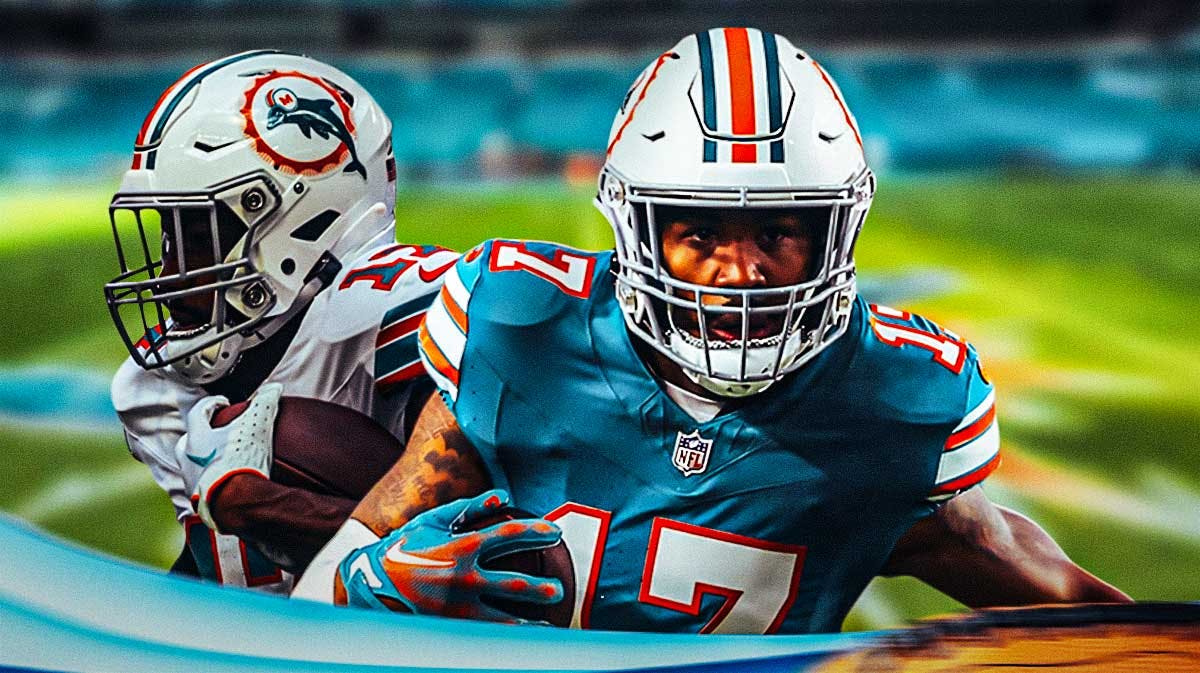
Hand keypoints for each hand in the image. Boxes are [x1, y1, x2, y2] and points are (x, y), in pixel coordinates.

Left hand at [180, 383, 281, 529]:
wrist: (235, 503)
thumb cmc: (241, 463)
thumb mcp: (257, 426)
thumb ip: (266, 403)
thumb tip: (274, 388)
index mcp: (197, 439)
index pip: (197, 412)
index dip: (211, 404)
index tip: (223, 403)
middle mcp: (188, 460)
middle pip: (188, 442)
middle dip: (202, 434)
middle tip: (219, 432)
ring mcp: (193, 483)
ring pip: (194, 465)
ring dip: (206, 459)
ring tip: (225, 459)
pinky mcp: (201, 503)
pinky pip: (204, 487)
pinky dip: (214, 482)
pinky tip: (230, 483)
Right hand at [335, 489, 563, 622]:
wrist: (367, 582)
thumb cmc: (405, 547)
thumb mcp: (433, 522)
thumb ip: (469, 508)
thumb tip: (503, 497)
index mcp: (460, 547)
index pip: (508, 535)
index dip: (534, 531)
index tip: (554, 532)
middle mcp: (462, 578)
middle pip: (513, 584)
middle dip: (541, 588)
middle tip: (559, 591)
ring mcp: (455, 607)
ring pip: (502, 620)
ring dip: (528, 623)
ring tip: (546, 625)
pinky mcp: (447, 626)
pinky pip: (483, 634)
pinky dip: (503, 637)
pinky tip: (519, 640)